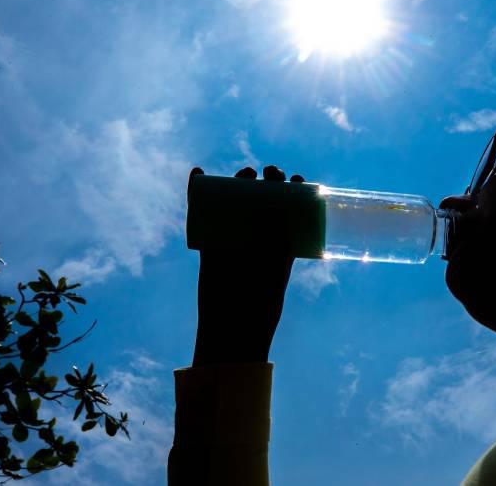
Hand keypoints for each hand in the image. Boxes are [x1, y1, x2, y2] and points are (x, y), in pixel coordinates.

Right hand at [189, 165, 305, 365]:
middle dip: (270, 179)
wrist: (234, 322)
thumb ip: (275, 242)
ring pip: (236, 199)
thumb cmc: (262, 299)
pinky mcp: (210, 239)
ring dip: (239, 179)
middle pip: (265, 197)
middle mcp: (259, 233)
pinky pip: (202, 211)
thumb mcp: (275, 268)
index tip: (298, 180)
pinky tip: (198, 173)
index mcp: (282, 239)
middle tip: (272, 172)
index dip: (296, 190)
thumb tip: (276, 207)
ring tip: (245, 173)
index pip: (292, 207)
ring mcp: (234, 233)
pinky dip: (196, 190)